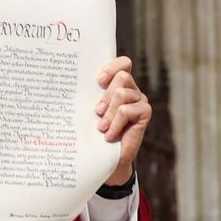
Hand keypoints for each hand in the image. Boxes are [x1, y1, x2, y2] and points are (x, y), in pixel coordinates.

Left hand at [94, 56, 150, 186]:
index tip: (99, 80)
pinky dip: (115, 124)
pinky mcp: (145, 112)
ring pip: (122, 93)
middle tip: (97, 113)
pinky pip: (126, 110)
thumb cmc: (96, 132)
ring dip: (109, 113)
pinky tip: (110, 135)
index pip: (123, 63)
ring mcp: (140, 100)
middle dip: (106, 96)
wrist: (107, 158)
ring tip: (102, 127)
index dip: (112, 67)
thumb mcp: (92, 111)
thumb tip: (75, 83)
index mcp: (119, 84)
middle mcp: (132, 89)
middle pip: (122, 76)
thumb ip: (92, 95)